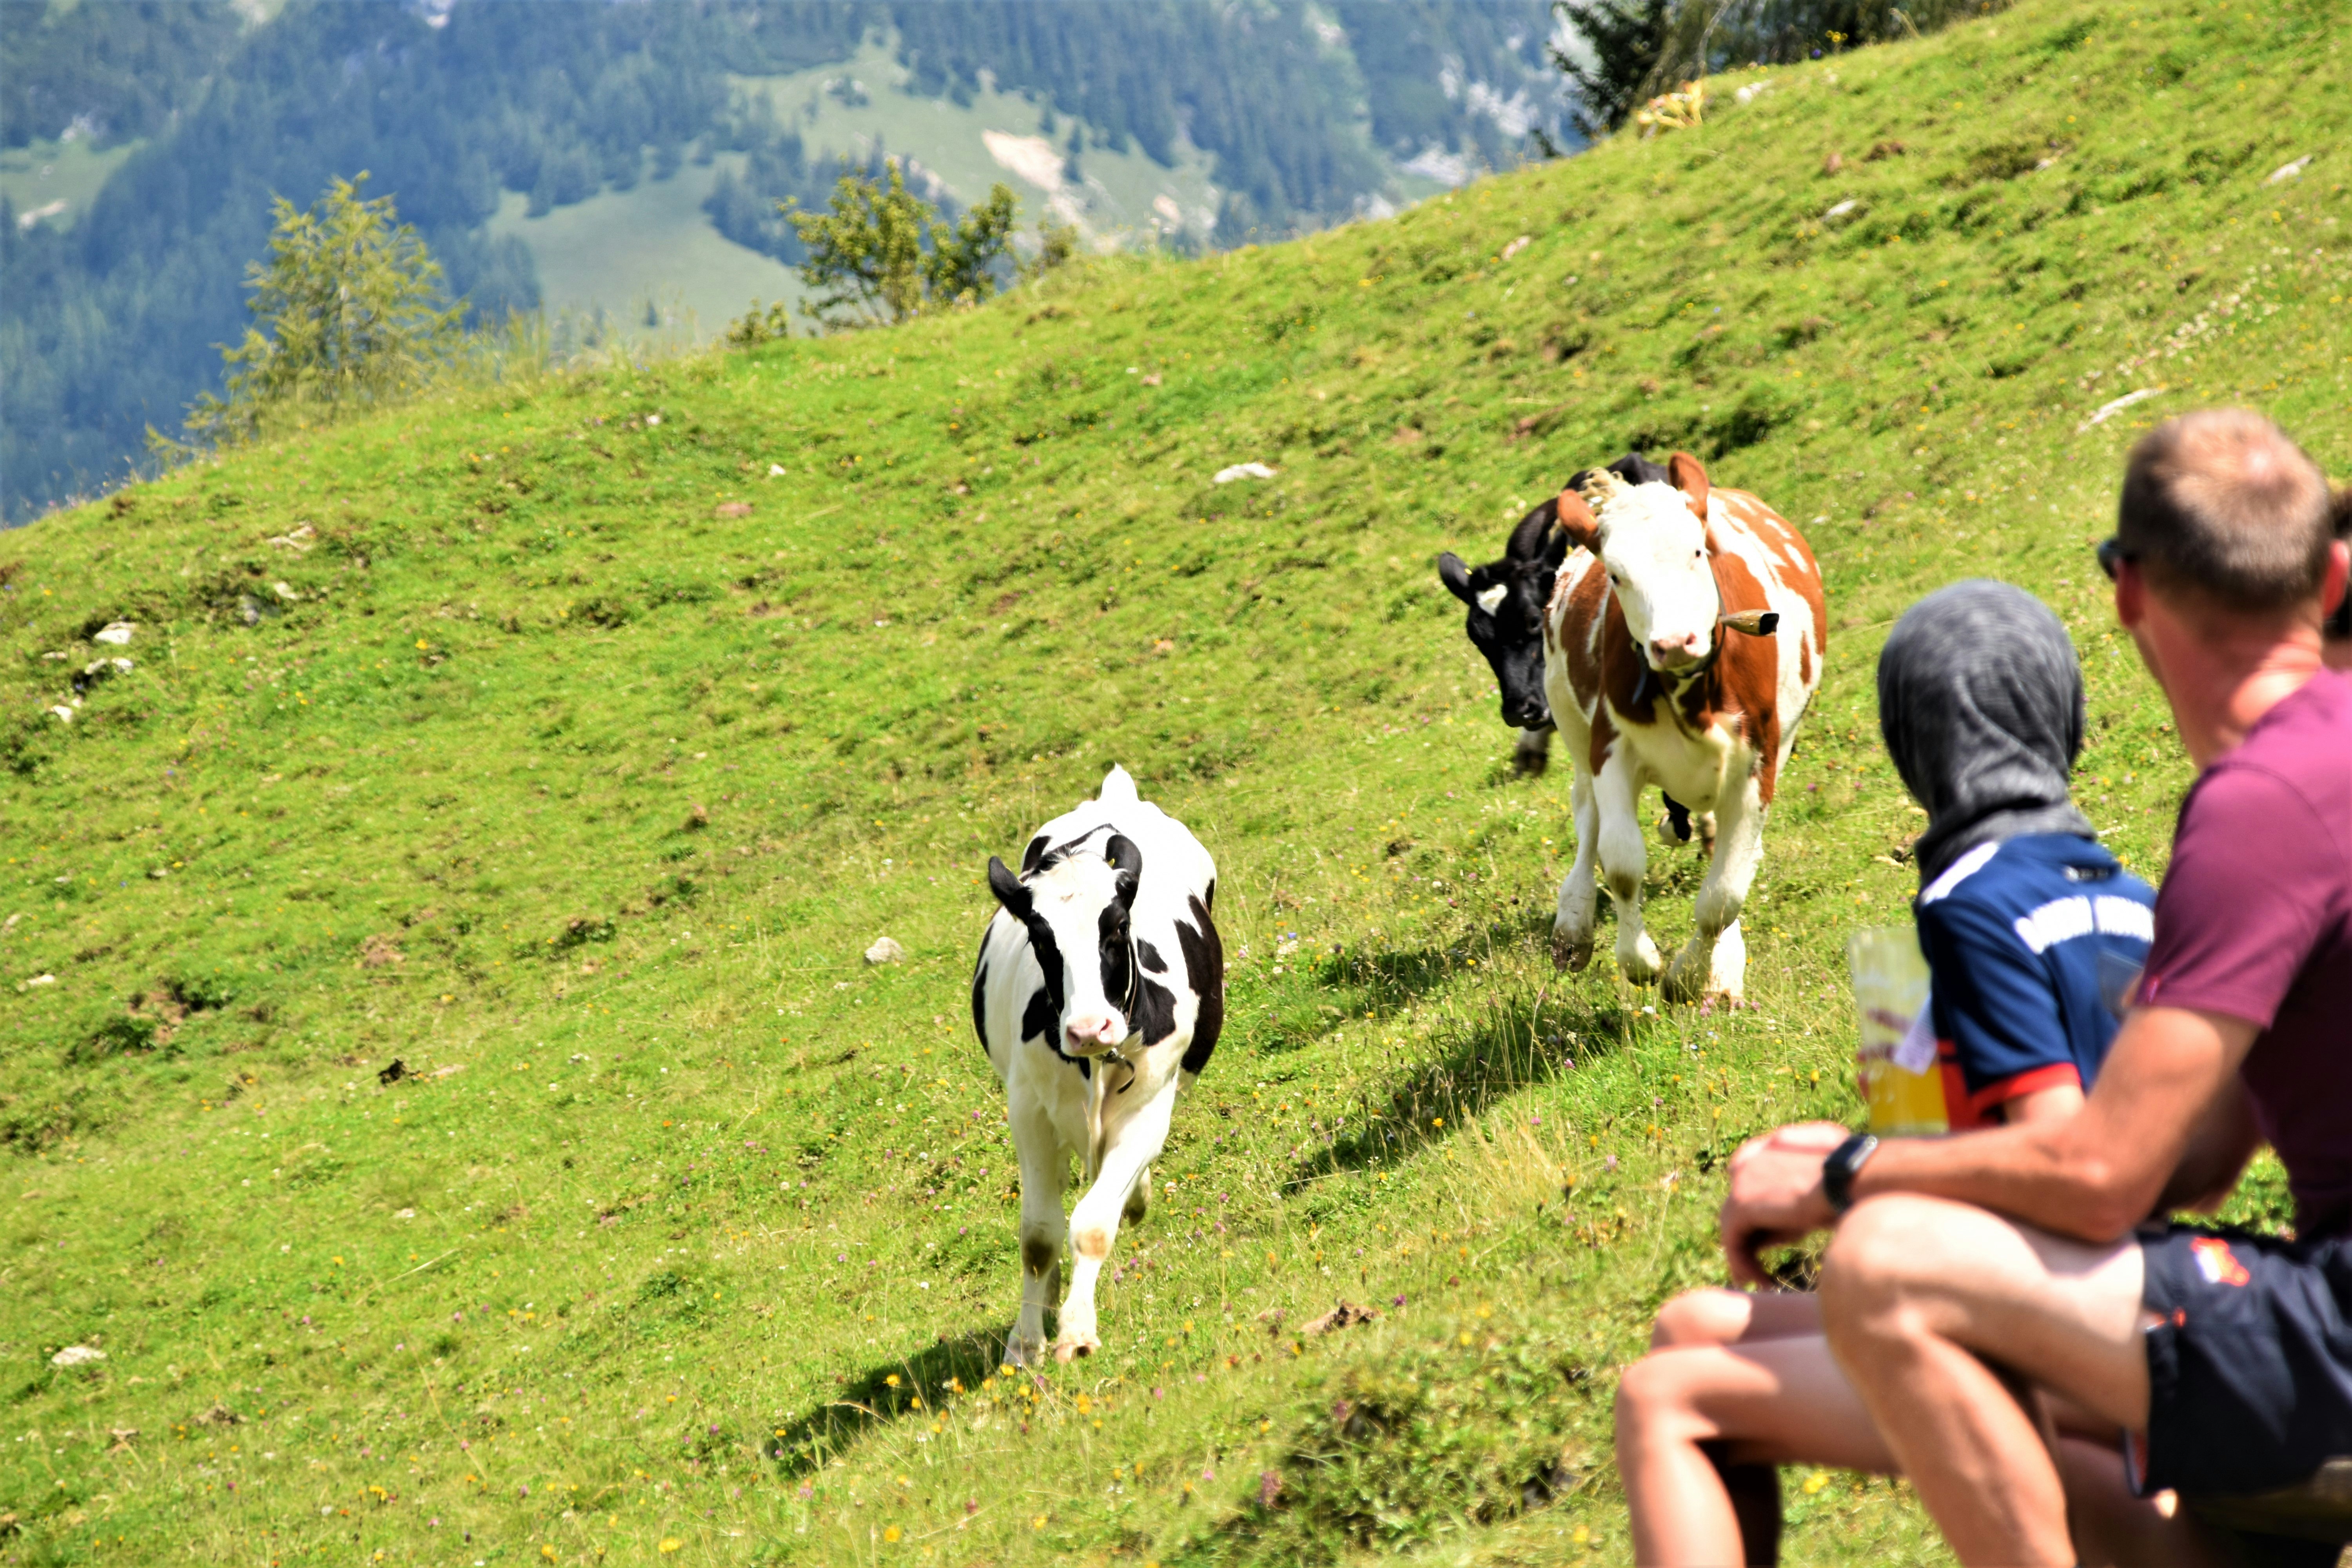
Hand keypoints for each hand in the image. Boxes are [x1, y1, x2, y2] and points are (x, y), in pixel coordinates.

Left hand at [1719, 1121, 1850, 1286]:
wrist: (1850, 1180)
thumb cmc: (1851, 1181)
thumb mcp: (1820, 1189)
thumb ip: (1794, 1202)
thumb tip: (1777, 1230)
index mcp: (1771, 1148)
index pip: (1750, 1181)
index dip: (1757, 1214)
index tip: (1766, 1239)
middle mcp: (1750, 1160)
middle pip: (1740, 1206)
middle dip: (1748, 1237)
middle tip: (1757, 1266)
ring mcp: (1742, 1180)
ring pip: (1733, 1224)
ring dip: (1744, 1255)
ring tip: (1762, 1281)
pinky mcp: (1740, 1204)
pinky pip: (1732, 1239)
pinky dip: (1743, 1261)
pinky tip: (1764, 1282)